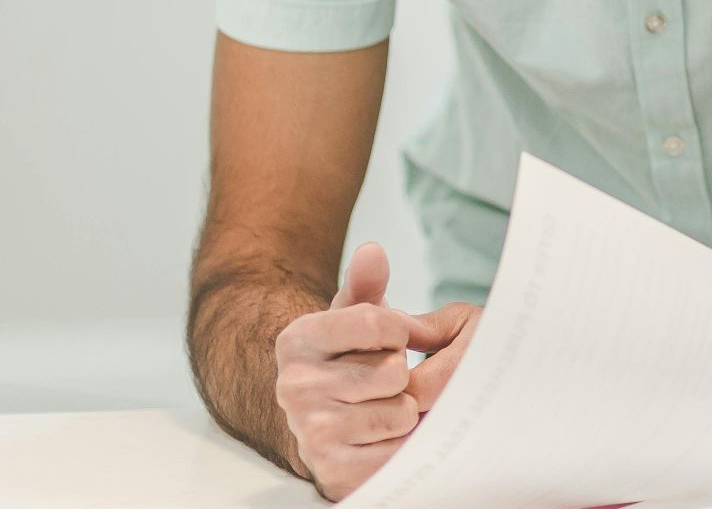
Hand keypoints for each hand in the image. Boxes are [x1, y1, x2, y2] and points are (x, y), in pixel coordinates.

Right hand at [273, 243, 482, 500]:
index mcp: (297, 341)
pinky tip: (381, 438)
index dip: (399, 330)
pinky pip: (397, 453)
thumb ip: (365, 283)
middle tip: (380, 380)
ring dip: (404, 411)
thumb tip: (372, 253)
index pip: (378, 323)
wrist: (322, 421)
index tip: (389, 338)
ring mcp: (311, 432)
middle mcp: (294, 387)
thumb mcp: (352, 316)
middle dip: (401, 374)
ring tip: (380, 408)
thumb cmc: (346, 362)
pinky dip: (401, 445)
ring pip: (400, 413)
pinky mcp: (333, 471)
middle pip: (393, 371)